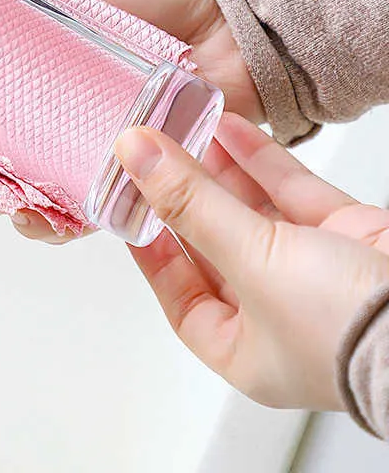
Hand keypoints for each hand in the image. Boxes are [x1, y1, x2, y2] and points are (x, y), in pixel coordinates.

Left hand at [119, 112, 388, 408]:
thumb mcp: (250, 261)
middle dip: (182, 196)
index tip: (127, 205)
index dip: (151, 251)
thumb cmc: (348, 328)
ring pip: (251, 212)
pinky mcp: (345, 235)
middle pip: (213, 244)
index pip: (180, 296)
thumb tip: (133, 154)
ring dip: (217, 170)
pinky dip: (260, 161)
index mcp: (245, 349)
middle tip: (151, 154)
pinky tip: (228, 127)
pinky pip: (291, 193)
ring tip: (181, 128)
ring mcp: (313, 273)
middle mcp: (276, 313)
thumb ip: (190, 204)